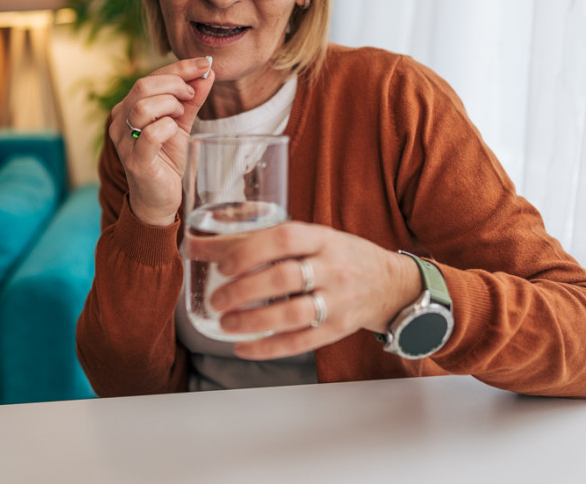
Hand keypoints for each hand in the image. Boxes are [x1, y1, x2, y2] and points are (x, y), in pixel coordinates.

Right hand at [111, 57, 213, 225]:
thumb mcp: (181, 124)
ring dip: (170, 105)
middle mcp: (120, 122)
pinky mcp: (136, 161)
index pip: (150, 77)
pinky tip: (174, 132)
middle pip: (143, 86)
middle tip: (191, 96)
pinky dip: (168, 127)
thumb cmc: (166, 159)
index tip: (203, 64)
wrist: (159, 199)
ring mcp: (124, 142)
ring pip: (143, 106)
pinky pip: (150, 134)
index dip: (179, 68)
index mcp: (127, 108)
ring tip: (180, 116)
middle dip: (175, 84)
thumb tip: (207, 73)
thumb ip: (191, 99)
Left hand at [188, 222, 423, 359]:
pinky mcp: (338, 328)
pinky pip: (301, 342)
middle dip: (244, 290)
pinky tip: (243, 347)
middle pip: (285, 278)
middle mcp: (333, 267)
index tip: (223, 264)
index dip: (251, 251)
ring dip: (253, 321)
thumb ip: (257, 241)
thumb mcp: (309, 239)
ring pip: (293, 314)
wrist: (389, 283)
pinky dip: (268, 347)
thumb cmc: (337, 255)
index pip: (285, 238)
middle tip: (216, 299)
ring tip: (225, 323)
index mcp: (322, 238)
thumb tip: (196, 245)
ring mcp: (338, 300)